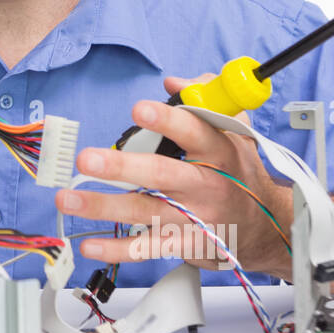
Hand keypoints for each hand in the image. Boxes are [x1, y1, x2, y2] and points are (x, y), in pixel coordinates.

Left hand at [54, 74, 293, 276]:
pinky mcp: (186, 245)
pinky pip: (147, 248)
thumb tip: (174, 83)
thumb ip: (206, 100)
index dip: (168, 121)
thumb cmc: (240, 173)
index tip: (140, 110)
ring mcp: (195, 219)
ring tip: (68, 199)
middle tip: (88, 160)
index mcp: (220, 151)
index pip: (195, 132)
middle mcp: (206, 185)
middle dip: (122, 167)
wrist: (265, 228)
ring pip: (145, 212)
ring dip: (103, 207)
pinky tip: (89, 243)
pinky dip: (117, 249)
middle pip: (162, 174)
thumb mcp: (236, 132)